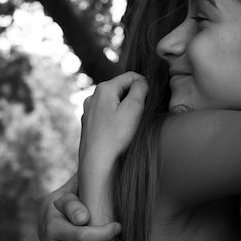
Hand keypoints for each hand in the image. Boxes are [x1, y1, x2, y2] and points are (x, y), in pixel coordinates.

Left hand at [79, 71, 147, 192]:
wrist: (97, 164)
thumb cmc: (116, 137)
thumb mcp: (134, 109)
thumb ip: (140, 89)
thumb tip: (142, 82)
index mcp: (104, 89)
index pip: (131, 76)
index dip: (145, 85)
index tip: (150, 102)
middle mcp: (93, 97)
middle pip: (122, 89)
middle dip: (134, 99)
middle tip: (141, 116)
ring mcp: (89, 112)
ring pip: (115, 103)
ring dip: (126, 110)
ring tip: (131, 127)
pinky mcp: (89, 126)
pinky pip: (108, 115)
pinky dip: (117, 120)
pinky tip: (120, 134)